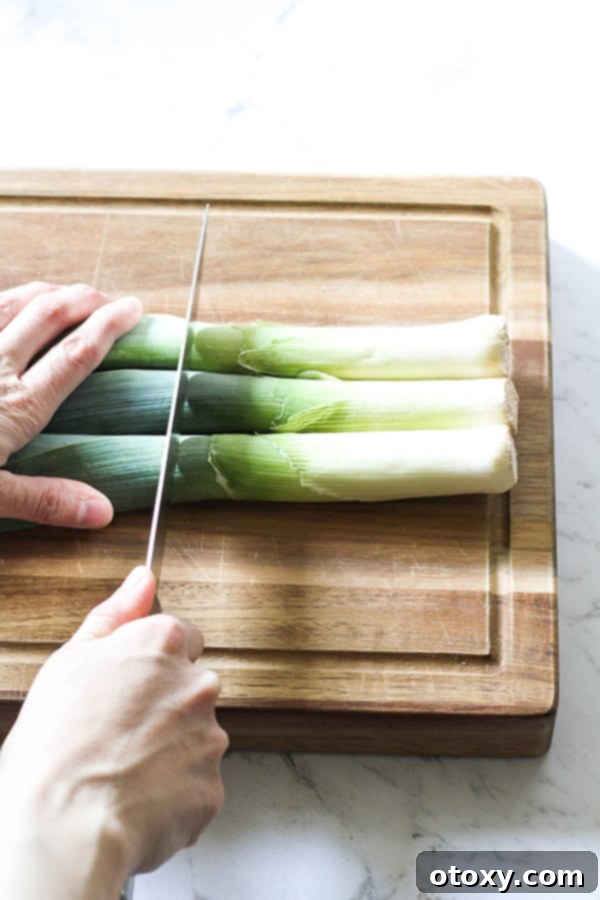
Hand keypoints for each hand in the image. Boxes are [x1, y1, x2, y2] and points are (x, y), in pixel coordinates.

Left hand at [0, 281, 141, 526]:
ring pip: (9, 302)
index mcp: (16, 406)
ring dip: (43, 291)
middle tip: (107, 295)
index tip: (134, 309)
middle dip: (83, 299)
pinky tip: (3, 302)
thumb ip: (46, 500)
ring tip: (66, 290)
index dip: (110, 325)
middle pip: (48, 316)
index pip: (76, 355)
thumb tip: (103, 511)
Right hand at [0, 567, 227, 899]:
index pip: (182, 637)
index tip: (132, 686)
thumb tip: (142, 580)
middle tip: (118, 734)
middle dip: (165, 708)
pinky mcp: (211, 788)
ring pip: (196, 738)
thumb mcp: (71, 661)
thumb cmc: (57, 746)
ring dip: (171, 752)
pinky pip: (196, 785)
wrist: (63, 824)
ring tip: (121, 772)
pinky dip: (173, 794)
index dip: (153, 663)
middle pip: (191, 689)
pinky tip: (136, 799)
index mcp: (164, 645)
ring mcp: (209, 738)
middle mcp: (197, 686)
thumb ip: (116, 615)